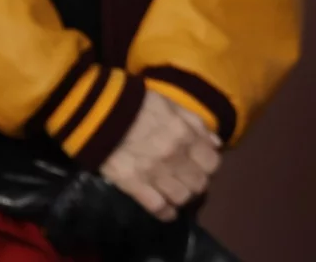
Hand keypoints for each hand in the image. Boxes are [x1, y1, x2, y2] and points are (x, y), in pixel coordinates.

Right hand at [100, 91, 221, 220]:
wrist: (99, 113)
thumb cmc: (138, 103)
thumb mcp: (172, 105)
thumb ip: (196, 124)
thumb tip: (216, 143)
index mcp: (185, 136)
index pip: (212, 163)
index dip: (210, 165)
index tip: (202, 163)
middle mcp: (174, 158)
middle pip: (199, 184)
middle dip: (198, 182)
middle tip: (190, 177)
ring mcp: (154, 174)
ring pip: (182, 198)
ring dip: (184, 197)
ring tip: (178, 191)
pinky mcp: (134, 186)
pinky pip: (157, 207)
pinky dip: (166, 212)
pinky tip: (168, 210)